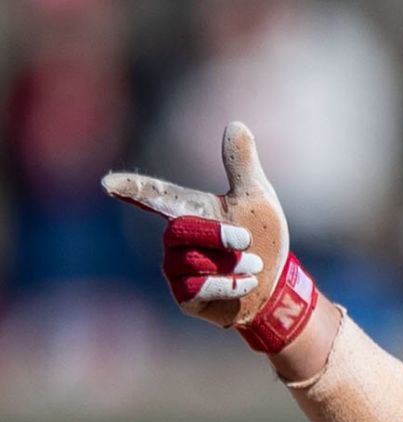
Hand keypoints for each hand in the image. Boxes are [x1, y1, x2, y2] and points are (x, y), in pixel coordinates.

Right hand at [102, 121, 318, 353]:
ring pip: (192, 261)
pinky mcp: (185, 297)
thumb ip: (242, 165)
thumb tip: (235, 124)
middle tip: (247, 241)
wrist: (277, 284)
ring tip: (252, 265)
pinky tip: (247, 283)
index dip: (132, 188)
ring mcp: (177, 269)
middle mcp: (176, 239)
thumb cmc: (264, 237)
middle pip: (180, 230)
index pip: (155, 194)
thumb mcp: (258, 198)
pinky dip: (230, 284)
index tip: (107, 183)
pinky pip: (198, 288)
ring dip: (231, 263)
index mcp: (191, 210)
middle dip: (219, 235)